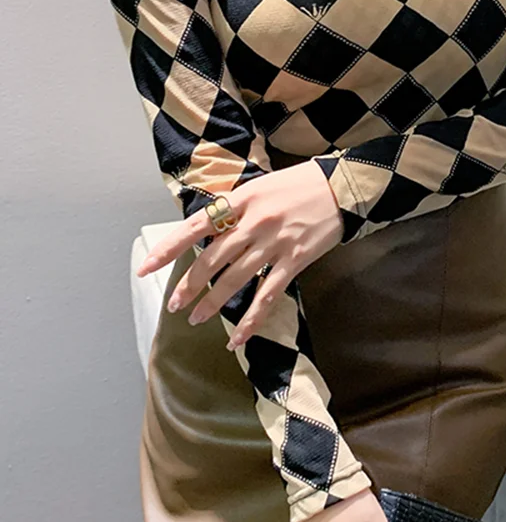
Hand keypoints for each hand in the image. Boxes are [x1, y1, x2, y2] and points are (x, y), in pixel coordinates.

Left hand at [135, 160, 343, 348]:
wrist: (342, 187)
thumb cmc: (300, 183)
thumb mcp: (261, 186)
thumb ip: (236, 207)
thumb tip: (210, 230)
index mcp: (241, 199)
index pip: (196, 227)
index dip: (169, 249)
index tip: (146, 268)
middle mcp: (254, 222)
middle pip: (212, 260)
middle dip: (189, 285)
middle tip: (174, 305)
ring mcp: (274, 243)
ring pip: (234, 280)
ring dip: (212, 303)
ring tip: (195, 318)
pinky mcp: (295, 260)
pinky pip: (268, 296)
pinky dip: (252, 320)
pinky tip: (238, 338)